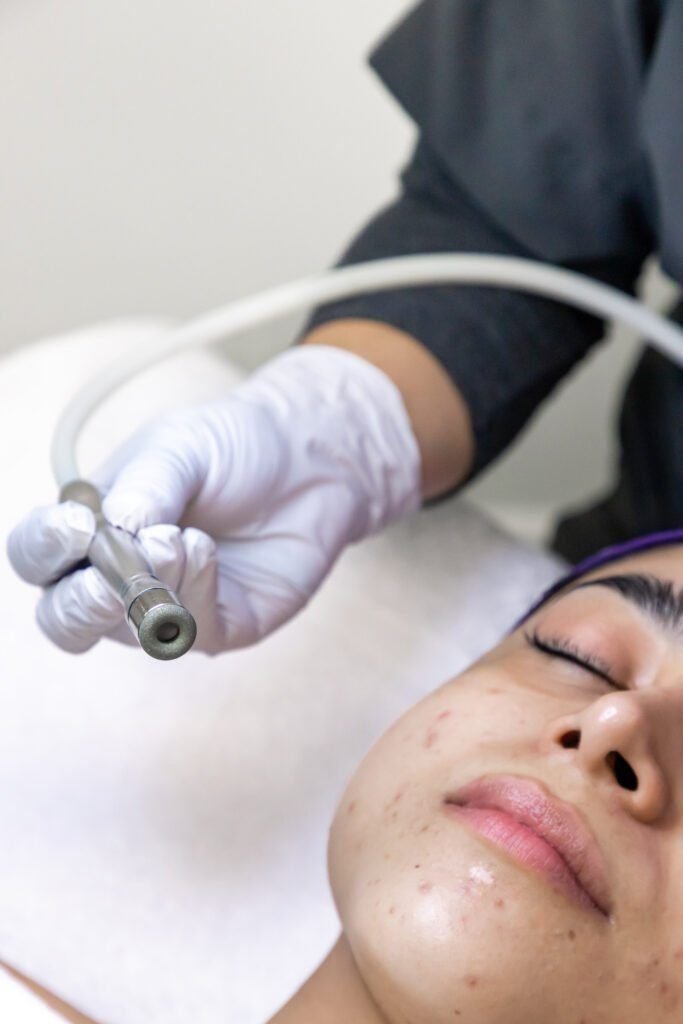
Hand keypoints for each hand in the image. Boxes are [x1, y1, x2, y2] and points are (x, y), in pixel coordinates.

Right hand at [7, 346, 419, 654]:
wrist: (311, 459)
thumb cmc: (234, 447)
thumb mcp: (180, 446)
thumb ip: (144, 487)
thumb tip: (115, 531)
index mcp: (91, 526)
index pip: (39, 556)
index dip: (44, 549)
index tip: (77, 526)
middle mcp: (118, 575)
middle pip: (64, 618)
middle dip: (81, 604)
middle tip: (114, 577)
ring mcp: (166, 606)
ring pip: (127, 631)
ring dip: (150, 587)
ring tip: (182, 538)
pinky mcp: (218, 625)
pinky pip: (187, 632)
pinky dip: (193, 592)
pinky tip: (207, 551)